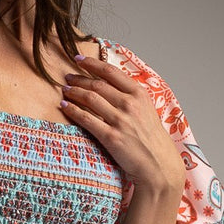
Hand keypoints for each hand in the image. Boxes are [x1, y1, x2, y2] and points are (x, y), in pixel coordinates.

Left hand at [60, 55, 185, 193]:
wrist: (158, 164)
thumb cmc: (151, 139)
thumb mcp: (147, 110)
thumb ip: (130, 97)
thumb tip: (110, 85)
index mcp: (139, 94)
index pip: (111, 71)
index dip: (92, 63)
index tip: (79, 59)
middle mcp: (129, 104)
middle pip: (97, 84)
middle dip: (79, 78)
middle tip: (67, 77)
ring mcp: (120, 120)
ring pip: (90, 99)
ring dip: (74, 92)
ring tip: (65, 90)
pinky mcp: (111, 137)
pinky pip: (87, 119)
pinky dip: (73, 110)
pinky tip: (65, 106)